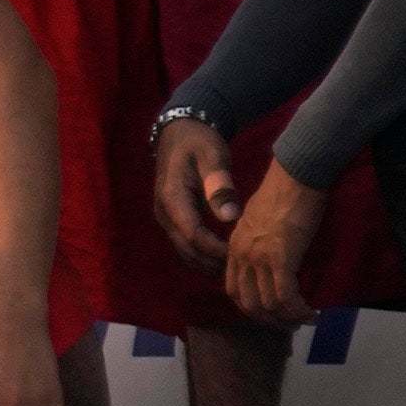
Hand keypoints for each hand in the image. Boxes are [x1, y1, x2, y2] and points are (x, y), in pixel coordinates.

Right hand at [148, 114, 240, 275]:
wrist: (179, 134)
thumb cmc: (198, 142)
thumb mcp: (212, 156)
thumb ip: (219, 186)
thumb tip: (230, 217)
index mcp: (172, 197)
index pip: (192, 232)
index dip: (215, 248)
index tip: (240, 254)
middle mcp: (164, 212)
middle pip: (185, 248)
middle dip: (212, 262)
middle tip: (241, 270)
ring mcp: (166, 218)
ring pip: (183, 251)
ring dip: (206, 264)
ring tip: (234, 271)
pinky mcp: (173, 220)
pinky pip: (185, 245)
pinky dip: (202, 257)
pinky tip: (223, 261)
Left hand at [223, 156, 328, 324]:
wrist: (295, 177)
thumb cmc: (284, 194)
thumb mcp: (260, 222)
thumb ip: (258, 242)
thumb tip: (271, 258)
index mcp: (234, 247)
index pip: (233, 288)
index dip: (250, 306)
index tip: (269, 313)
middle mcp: (241, 255)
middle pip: (246, 302)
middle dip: (267, 319)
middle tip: (288, 324)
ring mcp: (258, 258)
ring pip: (266, 303)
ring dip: (286, 318)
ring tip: (304, 320)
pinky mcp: (280, 258)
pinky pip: (284, 296)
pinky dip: (296, 309)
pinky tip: (310, 312)